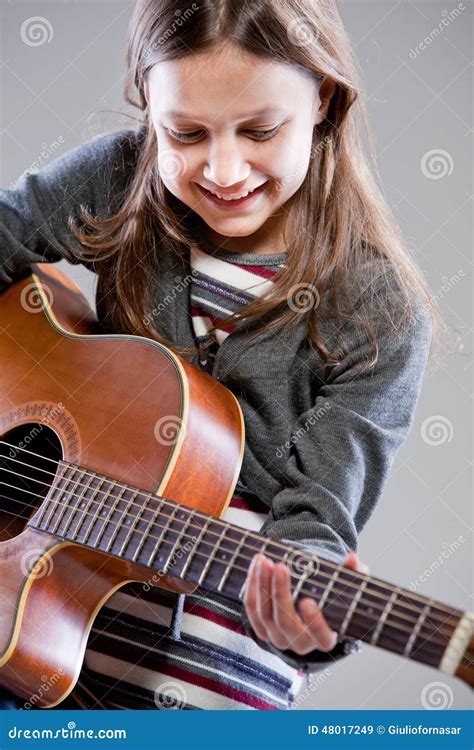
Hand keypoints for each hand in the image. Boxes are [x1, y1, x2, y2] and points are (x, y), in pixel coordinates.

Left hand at [243, 550, 368, 655]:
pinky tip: (257, 564)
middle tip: (280, 567)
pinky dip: (252, 585)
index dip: (314, 622)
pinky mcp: (260, 628)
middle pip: (286, 622)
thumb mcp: (347, 587)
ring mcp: (277, 637)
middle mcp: (298, 643)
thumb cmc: (331, 598)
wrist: (308, 608)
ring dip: (262, 584)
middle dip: (281, 593)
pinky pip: (252, 608)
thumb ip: (354, 574)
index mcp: (324, 638)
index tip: (308, 601)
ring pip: (265, 614)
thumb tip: (352, 559)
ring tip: (264, 560)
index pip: (320, 636)